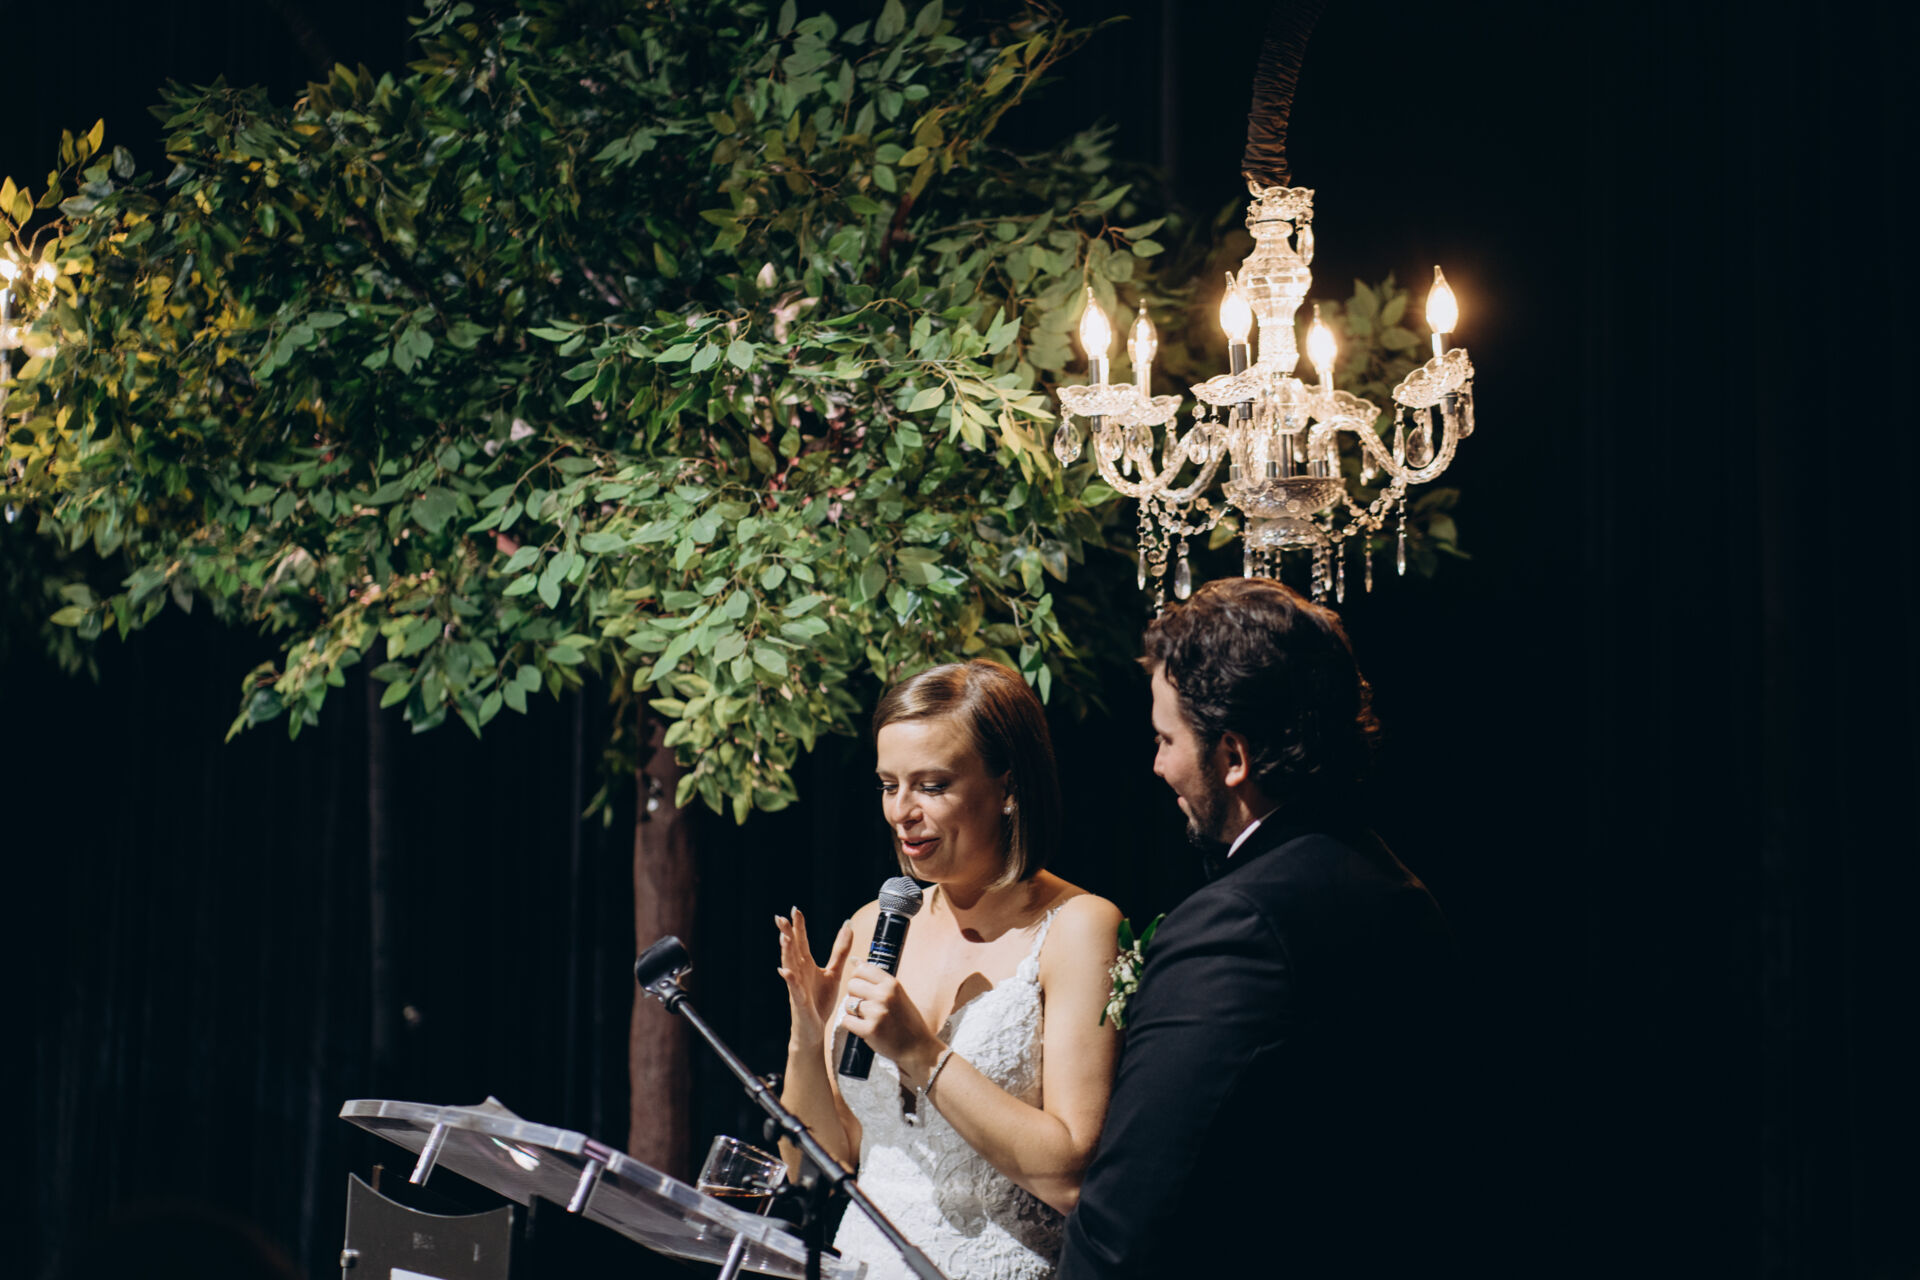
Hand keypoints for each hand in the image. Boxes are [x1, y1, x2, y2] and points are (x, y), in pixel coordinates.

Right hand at [776, 907, 851, 1051]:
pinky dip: (789, 980)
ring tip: (783, 938)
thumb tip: (847, 926)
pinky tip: (785, 971)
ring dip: (786, 952)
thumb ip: (840, 951)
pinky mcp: (799, 1001)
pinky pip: (794, 989)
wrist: (815, 1030)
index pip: (802, 942)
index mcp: (806, 966)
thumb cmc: (820, 1002)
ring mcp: (797, 987)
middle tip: (781, 917)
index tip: (795, 910)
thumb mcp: (834, 973)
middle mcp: (799, 973)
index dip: (799, 927)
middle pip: (792, 950)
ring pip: (790, 966)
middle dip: (787, 934)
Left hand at [843, 963, 941, 1082]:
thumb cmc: (906, 1020)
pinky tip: (863, 1028)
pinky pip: (847, 1021)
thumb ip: (876, 978)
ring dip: (853, 1012)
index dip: (858, 978)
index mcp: (892, 983)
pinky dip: (852, 1026)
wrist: (917, 1047)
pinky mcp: (870, 1030)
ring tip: (867, 1018)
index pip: (861, 969)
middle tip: (865, 1006)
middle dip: (854, 995)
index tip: (864, 988)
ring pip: (848, 1004)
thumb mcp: (896, 993)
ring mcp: (877, 1012)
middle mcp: (884, 995)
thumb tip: (854, 960)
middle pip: (851, 985)